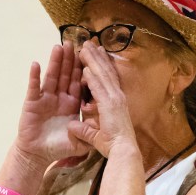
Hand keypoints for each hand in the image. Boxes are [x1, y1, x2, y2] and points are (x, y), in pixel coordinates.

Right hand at [14, 43, 89, 164]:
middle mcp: (59, 98)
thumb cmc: (57, 148)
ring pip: (52, 77)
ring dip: (55, 62)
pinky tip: (36, 64)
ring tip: (59, 46)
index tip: (90, 54)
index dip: (84, 69)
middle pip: (66, 75)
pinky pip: (34, 87)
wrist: (38, 155)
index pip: (79, 82)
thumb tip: (105, 128)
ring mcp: (45, 99)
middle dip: (70, 59)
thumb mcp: (80, 142)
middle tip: (74, 41)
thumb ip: (91, 134)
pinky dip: (34, 76)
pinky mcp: (32, 103)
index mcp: (72, 104)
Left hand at [67, 41, 136, 156]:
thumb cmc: (113, 145)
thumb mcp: (95, 134)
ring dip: (93, 60)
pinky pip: (98, 87)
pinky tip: (84, 67)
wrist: (123, 151)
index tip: (97, 53)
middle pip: (106, 72)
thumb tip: (72, 125)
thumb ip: (84, 128)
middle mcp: (117, 96)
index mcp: (116, 101)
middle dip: (97, 57)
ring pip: (102, 75)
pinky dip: (92, 77)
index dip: (102, 65)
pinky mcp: (109, 104)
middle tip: (89, 43)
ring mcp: (114, 99)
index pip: (108, 78)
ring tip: (85, 46)